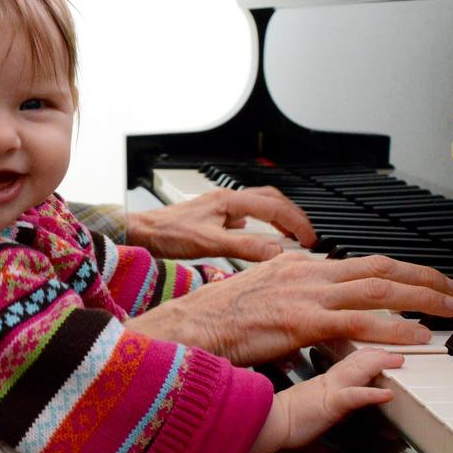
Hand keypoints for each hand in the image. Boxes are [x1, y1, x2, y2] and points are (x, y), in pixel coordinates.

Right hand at [124, 252, 452, 365]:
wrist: (187, 327)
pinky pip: (359, 321)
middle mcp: (305, 270)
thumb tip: (313, 315)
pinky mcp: (301, 320)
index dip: (398, 271)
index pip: (359, 262)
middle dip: (423, 278)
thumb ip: (291, 301)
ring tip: (450, 310)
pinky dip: (395, 327)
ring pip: (378, 288)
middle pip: (379, 267)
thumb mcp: (259, 298)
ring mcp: (305, 293)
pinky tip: (419, 335)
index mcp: (296, 264)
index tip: (423, 281)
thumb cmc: (215, 320)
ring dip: (421, 298)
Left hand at [127, 187, 317, 261]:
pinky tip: (259, 237)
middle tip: (308, 236)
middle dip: (293, 216)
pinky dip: (261, 224)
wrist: (142, 232)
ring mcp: (220, 208)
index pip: (275, 206)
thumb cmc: (167, 234)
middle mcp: (227, 200)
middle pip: (272, 200)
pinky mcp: (214, 217)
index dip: (297, 222)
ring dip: (278, 218)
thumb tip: (276, 252)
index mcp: (229, 200)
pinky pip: (246, 215)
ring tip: (291, 236)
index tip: (311, 239)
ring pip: (260, 205)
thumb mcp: (209, 243)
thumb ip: (244, 248)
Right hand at [250, 349, 401, 452]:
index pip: (347, 362)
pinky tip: (386, 393)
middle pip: (356, 361)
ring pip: (357, 372)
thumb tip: (317, 400)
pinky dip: (372, 394)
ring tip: (397, 360)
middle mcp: (328, 382)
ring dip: (379, 364)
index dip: (365, 355)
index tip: (378, 350)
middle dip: (378, 353)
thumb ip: (312, 397)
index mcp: (322, 382)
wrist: (266, 423)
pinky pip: (353, 397)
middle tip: (397, 350)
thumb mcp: (302, 402)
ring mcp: (329, 391)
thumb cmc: (280, 418)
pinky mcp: (329, 405)